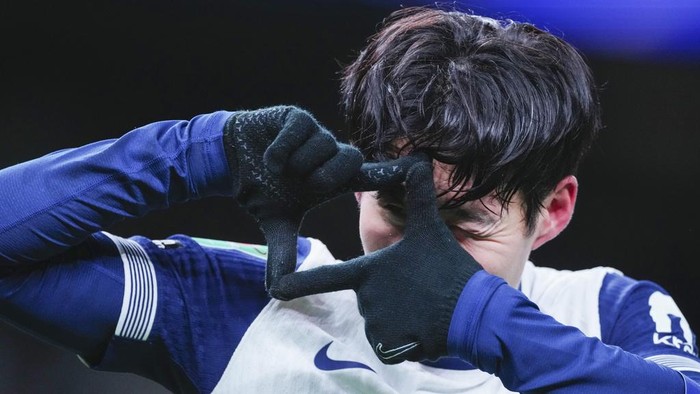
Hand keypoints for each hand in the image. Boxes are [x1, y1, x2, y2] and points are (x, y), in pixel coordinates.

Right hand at [223, 106, 420, 291]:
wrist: (229, 162)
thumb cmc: (261, 190)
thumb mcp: (275, 224)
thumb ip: (283, 253)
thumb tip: (276, 291)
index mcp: (333, 178)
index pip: (372, 174)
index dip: (394, 172)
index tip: (420, 167)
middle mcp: (329, 154)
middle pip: (350, 158)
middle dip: (326, 176)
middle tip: (305, 185)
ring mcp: (314, 133)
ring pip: (324, 144)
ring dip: (299, 163)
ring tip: (281, 170)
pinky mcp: (296, 117)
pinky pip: (300, 131)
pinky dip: (282, 149)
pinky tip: (269, 157)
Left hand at [270, 160, 481, 362]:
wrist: (474, 313)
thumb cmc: (448, 269)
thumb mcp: (430, 229)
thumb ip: (417, 196)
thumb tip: (416, 158)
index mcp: (368, 271)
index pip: (326, 276)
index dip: (298, 282)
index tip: (276, 287)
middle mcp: (365, 298)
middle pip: (367, 296)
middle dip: (389, 294)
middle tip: (418, 288)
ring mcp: (376, 324)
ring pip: (379, 319)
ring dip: (397, 315)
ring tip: (423, 306)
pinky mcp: (389, 346)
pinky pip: (389, 342)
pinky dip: (404, 337)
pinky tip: (424, 326)